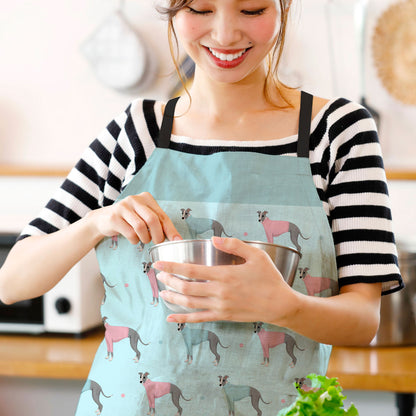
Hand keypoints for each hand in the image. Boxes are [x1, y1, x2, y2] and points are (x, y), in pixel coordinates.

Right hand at [86, 192, 181, 244]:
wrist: (102, 219)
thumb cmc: (128, 220)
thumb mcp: (143, 217)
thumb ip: (158, 223)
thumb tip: (176, 237)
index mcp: (146, 198)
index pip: (162, 215)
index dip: (170, 229)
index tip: (177, 240)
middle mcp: (135, 199)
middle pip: (152, 220)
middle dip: (158, 235)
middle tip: (157, 242)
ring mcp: (123, 207)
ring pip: (141, 227)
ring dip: (145, 238)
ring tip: (144, 240)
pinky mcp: (114, 217)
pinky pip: (130, 233)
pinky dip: (134, 240)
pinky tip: (133, 239)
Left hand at [153, 237, 295, 323]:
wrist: (280, 305)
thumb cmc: (269, 278)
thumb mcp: (256, 255)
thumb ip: (234, 245)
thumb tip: (214, 238)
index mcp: (225, 275)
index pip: (191, 271)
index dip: (172, 267)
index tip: (158, 263)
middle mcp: (219, 292)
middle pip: (186, 287)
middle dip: (169, 281)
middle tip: (158, 275)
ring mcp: (220, 307)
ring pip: (189, 303)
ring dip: (173, 298)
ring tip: (162, 292)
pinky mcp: (223, 316)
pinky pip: (199, 319)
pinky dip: (183, 319)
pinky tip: (171, 318)